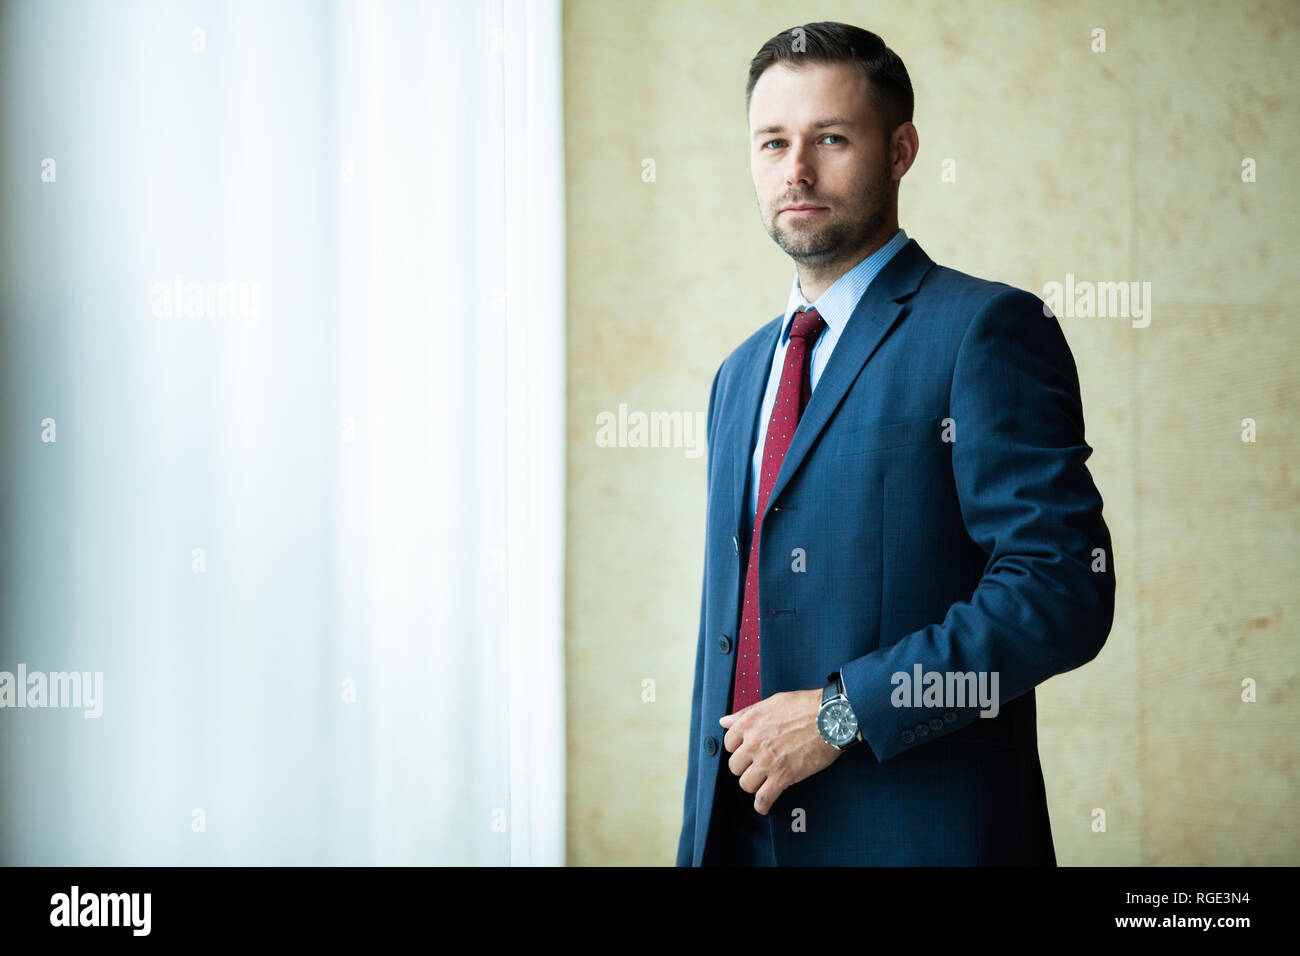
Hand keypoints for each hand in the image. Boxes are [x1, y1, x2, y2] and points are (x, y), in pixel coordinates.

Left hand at [718, 688, 843, 814]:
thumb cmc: (806, 706)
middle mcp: (754, 742)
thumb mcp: (772, 702)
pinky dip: (762, 805)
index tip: (747, 752)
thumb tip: (725, 721)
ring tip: (764, 782)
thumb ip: (746, 714)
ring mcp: (767, 761)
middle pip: (735, 766)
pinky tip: (764, 805)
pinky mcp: (783, 776)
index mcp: (749, 723)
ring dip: (754, 784)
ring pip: (746, 784)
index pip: (728, 744)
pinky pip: (763, 798)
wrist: (832, 717)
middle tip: (758, 766)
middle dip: (746, 767)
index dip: (739, 749)